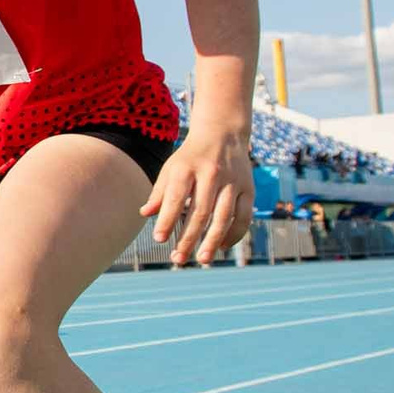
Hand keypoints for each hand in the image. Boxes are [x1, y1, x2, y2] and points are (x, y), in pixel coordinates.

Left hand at [141, 131, 254, 266]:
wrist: (224, 133)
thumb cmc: (191, 157)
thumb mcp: (171, 168)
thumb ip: (160, 191)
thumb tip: (145, 214)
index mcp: (186, 168)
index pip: (175, 197)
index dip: (167, 219)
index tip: (159, 239)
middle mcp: (211, 174)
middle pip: (200, 212)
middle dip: (188, 238)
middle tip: (178, 259)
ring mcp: (232, 181)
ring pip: (223, 217)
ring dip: (212, 241)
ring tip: (201, 259)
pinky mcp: (249, 188)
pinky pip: (243, 216)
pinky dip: (234, 234)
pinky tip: (222, 246)